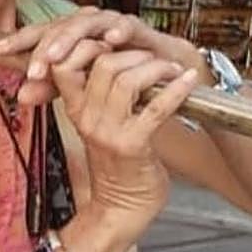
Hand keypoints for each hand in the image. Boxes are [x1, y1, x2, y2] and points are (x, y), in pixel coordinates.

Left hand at [0, 8, 205, 105]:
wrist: (165, 76)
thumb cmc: (119, 76)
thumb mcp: (81, 87)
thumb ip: (53, 88)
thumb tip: (20, 97)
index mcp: (73, 36)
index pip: (42, 33)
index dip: (21, 39)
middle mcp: (90, 25)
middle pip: (61, 26)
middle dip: (46, 46)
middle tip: (35, 68)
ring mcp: (114, 24)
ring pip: (89, 21)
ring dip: (73, 37)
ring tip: (58, 55)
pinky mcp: (141, 30)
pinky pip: (129, 25)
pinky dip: (120, 30)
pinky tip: (111, 40)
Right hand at [50, 45, 200, 242]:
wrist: (121, 208)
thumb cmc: (117, 164)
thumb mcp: (97, 125)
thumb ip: (99, 95)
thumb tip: (114, 56)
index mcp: (75, 109)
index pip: (64, 63)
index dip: (89, 44)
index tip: (115, 43)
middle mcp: (87, 118)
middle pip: (101, 64)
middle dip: (133, 52)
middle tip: (154, 57)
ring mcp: (108, 132)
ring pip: (126, 80)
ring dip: (155, 68)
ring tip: (171, 70)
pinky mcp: (133, 145)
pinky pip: (155, 107)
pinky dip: (176, 90)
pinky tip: (188, 81)